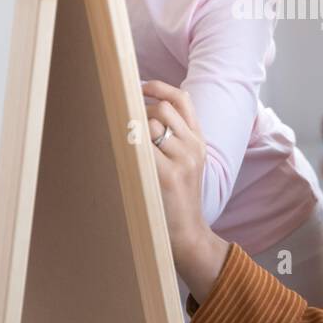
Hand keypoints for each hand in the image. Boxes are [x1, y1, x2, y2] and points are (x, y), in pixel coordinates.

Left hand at [141, 80, 229, 300]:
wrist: (188, 234)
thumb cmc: (177, 199)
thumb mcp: (187, 163)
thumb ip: (174, 138)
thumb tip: (141, 112)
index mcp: (198, 141)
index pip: (182, 100)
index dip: (160, 88)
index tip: (142, 87)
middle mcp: (193, 146)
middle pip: (160, 110)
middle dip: (139, 113)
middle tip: (127, 131)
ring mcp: (182, 160)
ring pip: (150, 126)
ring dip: (132, 133)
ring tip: (127, 151)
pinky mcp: (167, 175)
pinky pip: (142, 147)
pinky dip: (129, 147)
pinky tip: (123, 158)